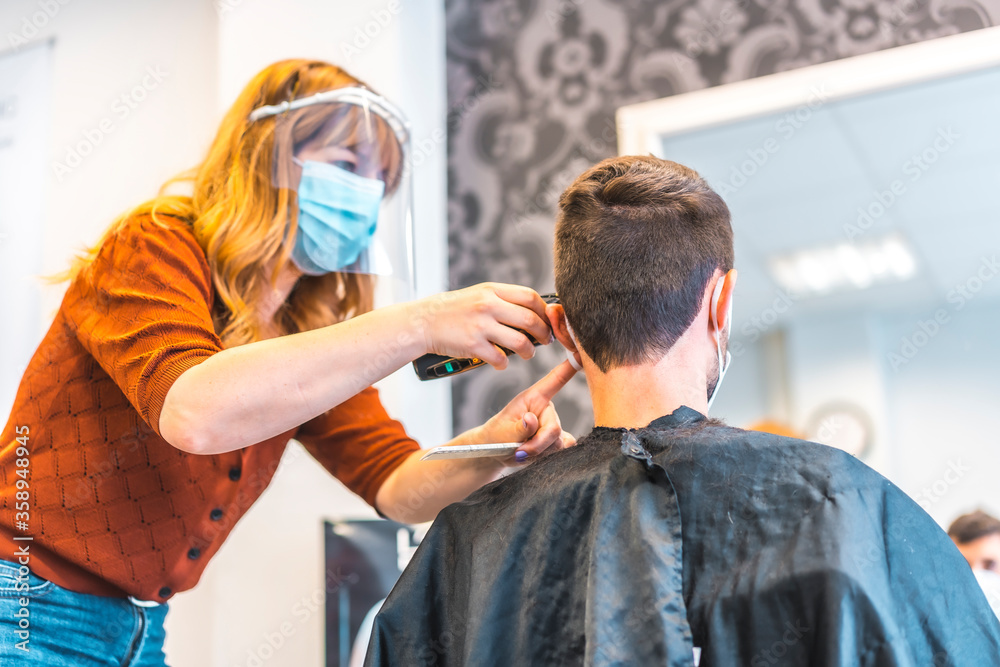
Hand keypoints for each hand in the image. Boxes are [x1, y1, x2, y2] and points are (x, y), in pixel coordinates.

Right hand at [409, 283, 552, 369]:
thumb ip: (503, 300)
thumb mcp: (478, 295)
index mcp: (492, 290)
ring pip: (520, 342)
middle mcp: (487, 306)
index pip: (530, 297)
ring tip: (527, 353)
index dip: (544, 311)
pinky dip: (505, 364)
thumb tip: (533, 312)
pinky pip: (500, 358)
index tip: (548, 320)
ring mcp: (480, 326)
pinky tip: (501, 362)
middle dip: (544, 334)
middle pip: (530, 320)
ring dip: (529, 351)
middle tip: (545, 340)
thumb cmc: (453, 310)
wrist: (423, 322)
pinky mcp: (473, 346)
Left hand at [476, 360, 578, 461]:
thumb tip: (532, 421)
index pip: (555, 380)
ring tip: (522, 451)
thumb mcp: (502, 431)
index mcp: (534, 397)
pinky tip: (536, 455)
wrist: (497, 452)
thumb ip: (518, 428)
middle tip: (520, 451)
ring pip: (557, 443)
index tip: (582, 353)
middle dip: (537, 444)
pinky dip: (548, 456)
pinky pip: (564, 449)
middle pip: (553, 429)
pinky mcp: (559, 441)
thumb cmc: (497, 436)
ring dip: (538, 452)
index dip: (569, 367)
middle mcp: (547, 409)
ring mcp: (554, 426)